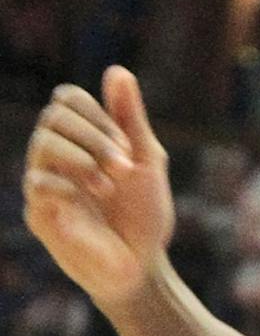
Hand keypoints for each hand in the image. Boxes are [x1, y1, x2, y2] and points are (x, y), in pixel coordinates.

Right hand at [22, 67, 174, 308]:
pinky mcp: (40, 213)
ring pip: (42, 142)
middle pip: (53, 115)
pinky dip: (70, 183)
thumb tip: (116, 70)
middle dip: (96, 134)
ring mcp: (45, 184)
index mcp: (82, 141)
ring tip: (110, 185)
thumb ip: (129, 118)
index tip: (127, 144)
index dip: (97, 112)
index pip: (66, 99)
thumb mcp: (146, 159)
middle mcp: (57, 158)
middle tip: (124, 165)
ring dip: (85, 157)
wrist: (142, 264)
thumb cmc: (144, 213)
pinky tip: (93, 199)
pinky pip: (37, 182)